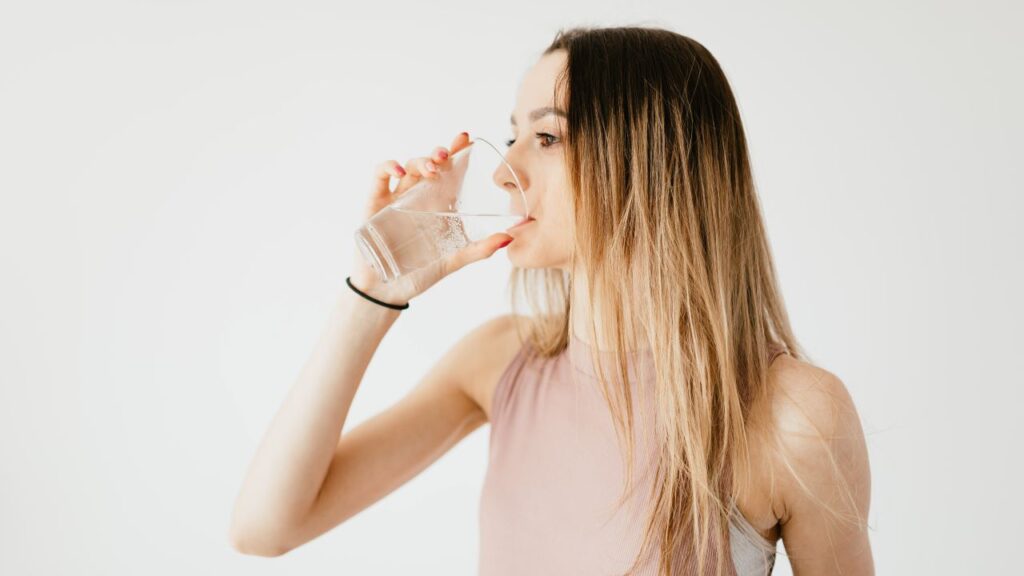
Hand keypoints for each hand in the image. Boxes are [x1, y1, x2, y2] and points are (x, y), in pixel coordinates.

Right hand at [349, 131, 514, 305]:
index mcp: (438, 205)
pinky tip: (399, 172)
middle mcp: (418, 197)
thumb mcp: (453, 260)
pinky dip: (388, 168)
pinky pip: (379, 177)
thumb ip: (479, 249)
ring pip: (408, 167)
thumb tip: (509, 238)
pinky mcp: (375, 203)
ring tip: (432, 167)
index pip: (450, 172)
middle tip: (448, 154)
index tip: (468, 139)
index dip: (458, 153)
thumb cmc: (419, 274)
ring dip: (420, 161)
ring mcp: (396, 198)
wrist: (387, 291)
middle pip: (430, 164)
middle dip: (440, 153)